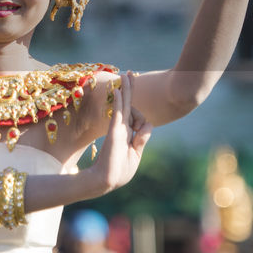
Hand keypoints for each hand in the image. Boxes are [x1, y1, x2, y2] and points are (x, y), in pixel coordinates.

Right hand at [93, 71, 152, 193]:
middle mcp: (123, 128)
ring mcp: (118, 128)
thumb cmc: (120, 171)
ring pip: (125, 104)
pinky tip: (118, 90)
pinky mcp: (114, 131)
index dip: (142, 121)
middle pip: (129, 104)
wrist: (106, 180)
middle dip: (130, 89)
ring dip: (127, 88)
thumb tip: (146, 124)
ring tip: (127, 73)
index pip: (139, 118)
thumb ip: (141, 139)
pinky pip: (118, 112)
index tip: (139, 131)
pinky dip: (119, 101)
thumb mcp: (136, 155)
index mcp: (128, 135)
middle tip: (130, 73)